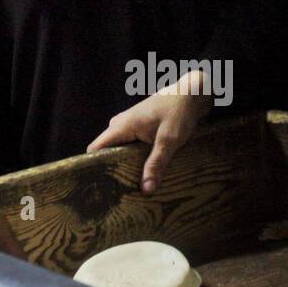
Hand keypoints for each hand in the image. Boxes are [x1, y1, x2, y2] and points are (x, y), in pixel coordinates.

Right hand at [87, 70, 213, 193]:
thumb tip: (146, 190)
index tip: (100, 186)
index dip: (94, 167)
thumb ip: (156, 163)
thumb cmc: (180, 112)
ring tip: (129, 187)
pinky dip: (133, 158)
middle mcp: (120, 124)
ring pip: (118, 149)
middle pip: (106, 151)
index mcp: (122, 126)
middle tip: (117, 193)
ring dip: (124, 164)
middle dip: (111, 170)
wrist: (193, 93)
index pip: (95, 148)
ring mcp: (129, 125)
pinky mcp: (138, 128)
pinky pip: (128, 146)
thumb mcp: (169, 140)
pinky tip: (141, 172)